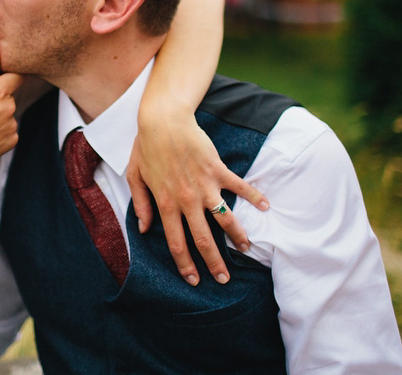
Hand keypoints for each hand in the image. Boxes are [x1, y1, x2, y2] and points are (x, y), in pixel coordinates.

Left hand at [127, 112, 268, 285]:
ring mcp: (204, 186)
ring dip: (237, 236)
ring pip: (225, 219)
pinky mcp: (217, 170)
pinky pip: (239, 187)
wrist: (163, 121)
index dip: (185, 265)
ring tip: (246, 249)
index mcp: (166, 204)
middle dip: (214, 263)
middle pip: (203, 239)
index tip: (194, 280)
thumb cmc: (146, 147)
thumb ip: (141, 205)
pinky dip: (254, 196)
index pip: (177, 243)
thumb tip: (144, 229)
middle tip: (224, 279)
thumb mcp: (135, 177)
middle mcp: (187, 200)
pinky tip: (266, 206)